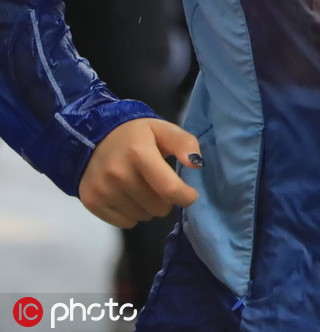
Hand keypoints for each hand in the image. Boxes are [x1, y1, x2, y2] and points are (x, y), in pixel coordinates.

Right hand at [79, 117, 199, 227]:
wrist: (92, 137)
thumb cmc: (135, 135)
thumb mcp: (162, 129)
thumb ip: (184, 143)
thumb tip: (196, 163)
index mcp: (138, 153)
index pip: (169, 188)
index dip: (186, 197)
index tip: (190, 195)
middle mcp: (117, 173)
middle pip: (157, 207)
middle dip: (167, 201)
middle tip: (161, 186)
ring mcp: (101, 189)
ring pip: (142, 217)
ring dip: (149, 208)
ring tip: (143, 188)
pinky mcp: (91, 202)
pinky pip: (124, 223)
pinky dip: (132, 214)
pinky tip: (128, 196)